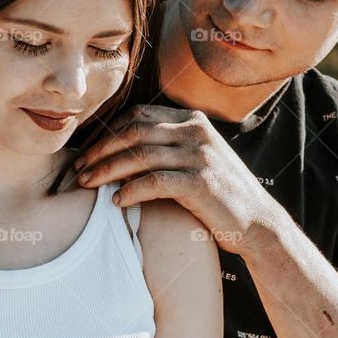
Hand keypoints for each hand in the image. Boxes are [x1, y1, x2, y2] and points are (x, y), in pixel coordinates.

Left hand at [73, 104, 275, 254]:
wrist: (258, 222)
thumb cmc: (220, 195)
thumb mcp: (197, 159)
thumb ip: (167, 147)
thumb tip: (119, 152)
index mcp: (193, 120)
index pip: (139, 115)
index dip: (107, 132)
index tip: (87, 151)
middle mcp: (196, 132)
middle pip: (134, 131)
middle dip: (100, 149)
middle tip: (78, 168)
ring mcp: (200, 155)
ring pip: (139, 155)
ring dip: (107, 170)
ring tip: (87, 184)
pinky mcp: (201, 182)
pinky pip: (154, 181)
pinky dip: (130, 190)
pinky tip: (115, 202)